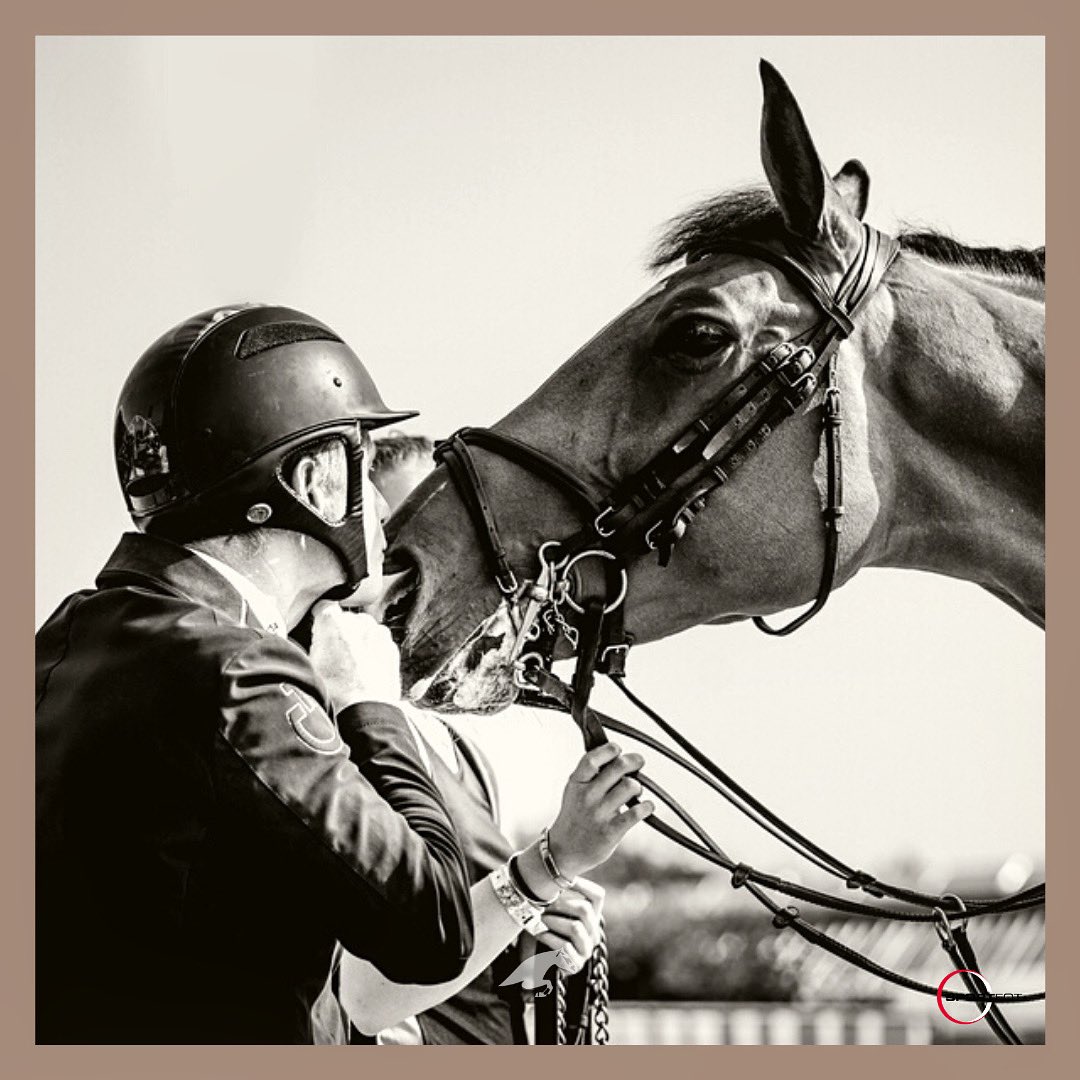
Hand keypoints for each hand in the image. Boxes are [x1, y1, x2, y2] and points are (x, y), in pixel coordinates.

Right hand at [308, 602, 400, 709]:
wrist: (365, 711)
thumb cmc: (333, 691)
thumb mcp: (309, 664)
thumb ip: (314, 642)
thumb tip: (316, 640)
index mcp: (333, 620)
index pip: (323, 609)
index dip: (320, 623)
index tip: (319, 634)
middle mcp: (358, 620)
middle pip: (346, 619)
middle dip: (341, 632)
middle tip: (335, 656)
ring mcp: (379, 632)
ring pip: (365, 630)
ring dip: (359, 641)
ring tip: (351, 666)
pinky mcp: (392, 647)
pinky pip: (379, 644)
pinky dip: (373, 652)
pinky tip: (365, 671)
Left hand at [535, 877, 604, 974]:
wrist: (537, 958)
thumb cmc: (543, 926)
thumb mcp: (550, 908)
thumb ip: (556, 893)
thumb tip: (554, 870)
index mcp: (591, 916)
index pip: (598, 895)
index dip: (582, 884)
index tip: (561, 878)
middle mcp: (593, 932)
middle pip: (584, 909)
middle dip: (560, 904)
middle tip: (542, 903)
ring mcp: (586, 949)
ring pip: (575, 927)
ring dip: (553, 921)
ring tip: (540, 919)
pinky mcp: (576, 965)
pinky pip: (565, 947)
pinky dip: (549, 938)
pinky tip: (540, 933)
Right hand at [546, 743, 652, 878]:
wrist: (564, 851)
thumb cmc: (575, 815)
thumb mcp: (574, 791)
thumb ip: (590, 774)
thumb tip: (616, 754)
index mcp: (576, 783)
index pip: (593, 759)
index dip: (609, 750)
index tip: (618, 749)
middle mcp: (587, 796)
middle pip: (618, 768)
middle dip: (633, 761)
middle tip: (639, 762)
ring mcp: (599, 814)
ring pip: (630, 787)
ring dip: (638, 786)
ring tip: (636, 791)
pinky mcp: (610, 832)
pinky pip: (636, 813)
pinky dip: (647, 807)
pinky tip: (647, 806)